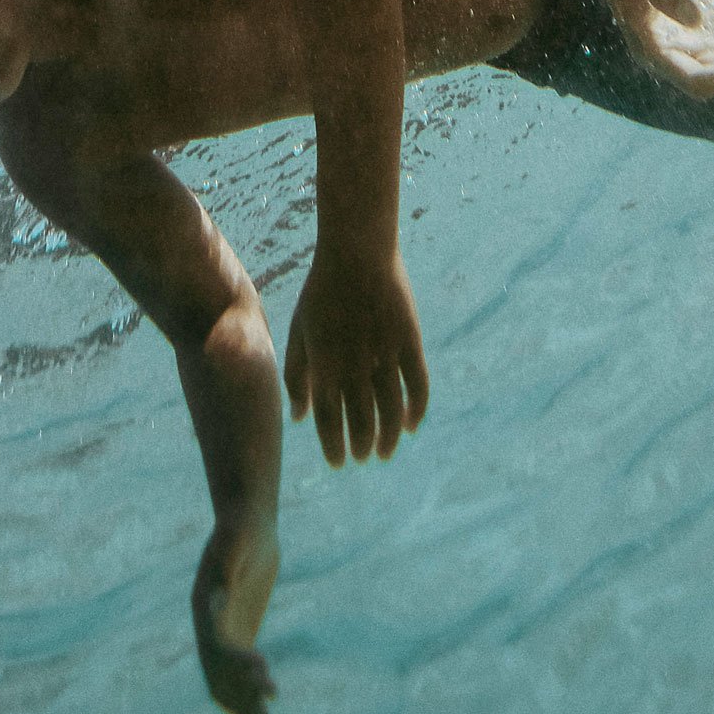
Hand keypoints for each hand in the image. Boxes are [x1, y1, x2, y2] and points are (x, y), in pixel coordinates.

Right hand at [191, 514, 279, 713]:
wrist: (249, 521)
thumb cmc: (243, 527)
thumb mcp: (237, 539)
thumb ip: (229, 563)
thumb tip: (221, 597)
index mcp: (204, 604)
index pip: (214, 643)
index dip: (234, 661)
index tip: (261, 668)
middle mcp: (209, 622)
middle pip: (217, 668)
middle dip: (237, 694)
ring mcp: (223, 627)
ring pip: (226, 674)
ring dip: (242, 699)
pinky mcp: (240, 628)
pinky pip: (240, 665)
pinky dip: (250, 685)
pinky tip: (268, 698)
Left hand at [283, 251, 429, 468]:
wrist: (357, 250)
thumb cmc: (322, 293)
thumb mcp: (300, 331)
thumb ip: (296, 375)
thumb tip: (300, 418)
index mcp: (324, 363)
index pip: (328, 418)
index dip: (333, 445)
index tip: (338, 462)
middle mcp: (354, 364)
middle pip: (361, 420)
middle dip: (361, 445)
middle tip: (362, 457)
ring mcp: (384, 353)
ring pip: (390, 410)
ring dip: (388, 437)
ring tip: (384, 452)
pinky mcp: (408, 340)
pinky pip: (416, 385)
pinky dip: (415, 409)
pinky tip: (410, 425)